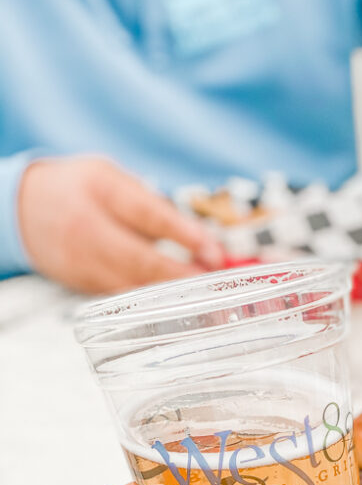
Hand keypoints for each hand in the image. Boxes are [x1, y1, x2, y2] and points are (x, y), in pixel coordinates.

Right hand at [17, 155, 226, 294]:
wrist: (23, 207)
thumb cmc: (81, 189)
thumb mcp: (114, 179)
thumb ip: (152, 205)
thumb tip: (200, 239)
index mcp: (101, 189)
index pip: (149, 215)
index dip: (185, 236)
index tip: (214, 252)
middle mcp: (87, 226)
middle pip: (141, 259)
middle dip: (182, 275)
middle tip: (213, 282)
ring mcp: (80, 259)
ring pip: (131, 285)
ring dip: (170, 295)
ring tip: (201, 298)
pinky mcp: (79, 283)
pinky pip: (120, 296)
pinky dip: (149, 303)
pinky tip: (172, 305)